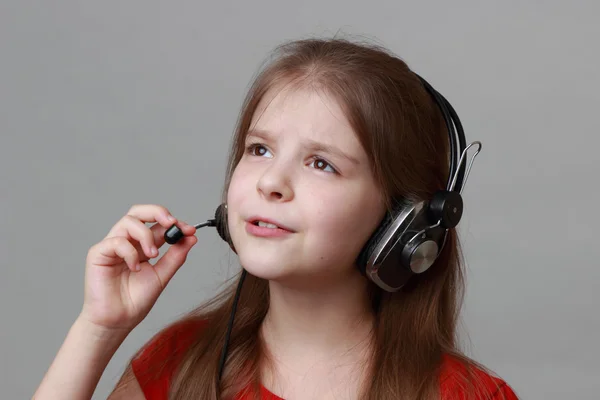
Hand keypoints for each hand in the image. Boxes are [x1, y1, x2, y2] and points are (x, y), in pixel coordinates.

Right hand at [79, 204, 196, 332]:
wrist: (118, 321)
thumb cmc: (135, 301)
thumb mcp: (162, 276)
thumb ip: (176, 256)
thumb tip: (191, 237)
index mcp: (142, 245)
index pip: (157, 224)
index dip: (174, 223)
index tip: (190, 230)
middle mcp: (127, 241)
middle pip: (139, 211)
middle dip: (158, 212)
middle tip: (171, 223)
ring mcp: (112, 246)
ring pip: (128, 221)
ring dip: (146, 235)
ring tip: (152, 255)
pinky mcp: (98, 253)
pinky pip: (116, 241)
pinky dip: (130, 252)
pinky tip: (134, 267)